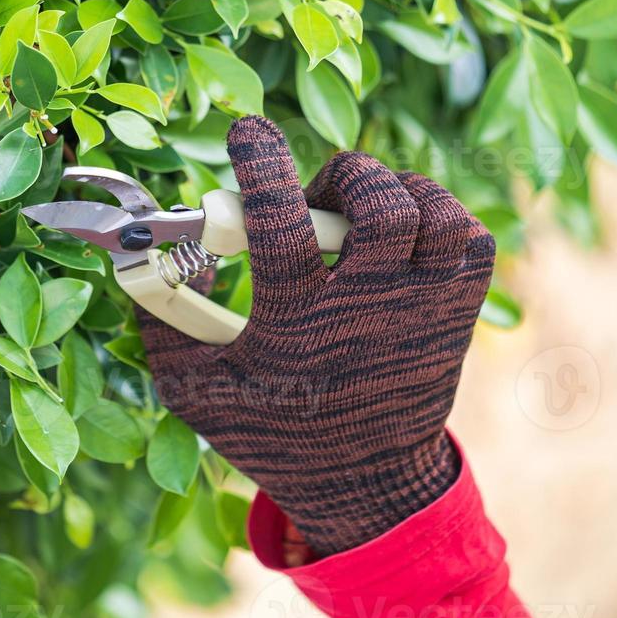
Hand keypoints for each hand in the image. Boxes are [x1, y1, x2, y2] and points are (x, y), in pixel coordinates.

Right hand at [138, 116, 494, 554]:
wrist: (366, 486)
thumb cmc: (270, 430)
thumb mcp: (194, 387)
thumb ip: (162, 317)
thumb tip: (145, 250)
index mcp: (298, 326)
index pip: (282, 225)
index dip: (262, 164)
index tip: (246, 130)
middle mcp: (369, 311)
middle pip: (381, 206)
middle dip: (344, 178)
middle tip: (316, 201)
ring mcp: (424, 310)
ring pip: (434, 212)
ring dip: (394, 192)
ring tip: (361, 214)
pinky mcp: (459, 314)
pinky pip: (471, 236)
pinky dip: (441, 218)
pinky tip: (404, 236)